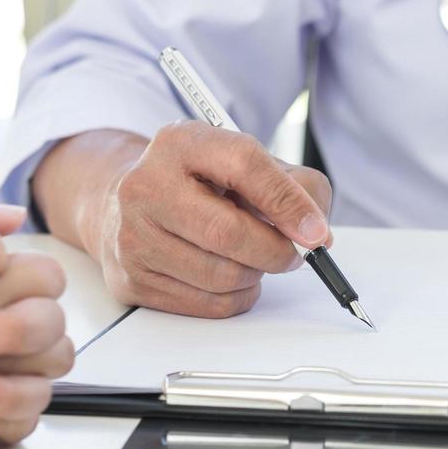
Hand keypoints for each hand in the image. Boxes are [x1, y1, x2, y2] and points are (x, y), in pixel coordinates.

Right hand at [83, 122, 332, 316]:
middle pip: (228, 232)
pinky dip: (236, 297)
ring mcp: (133, 235)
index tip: (316, 232)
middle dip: (276, 251)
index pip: (244, 165)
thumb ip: (294, 187)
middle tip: (293, 254)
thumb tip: (316, 234)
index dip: (287, 202)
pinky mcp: (133, 279)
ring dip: (255, 275)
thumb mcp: (247, 164)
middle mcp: (146, 186)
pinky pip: (208, 304)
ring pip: (221, 276)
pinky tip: (230, 276)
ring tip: (253, 258)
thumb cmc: (201, 185)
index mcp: (181, 143)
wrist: (131, 205)